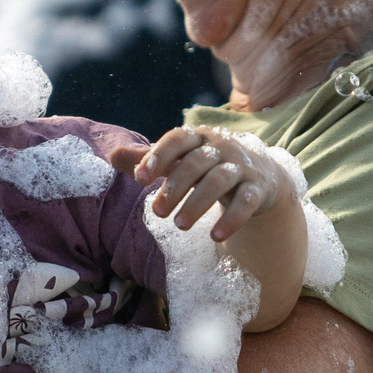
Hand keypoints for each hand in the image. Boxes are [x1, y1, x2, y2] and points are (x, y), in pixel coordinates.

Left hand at [111, 127, 287, 242]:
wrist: (260, 173)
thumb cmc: (209, 166)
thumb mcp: (181, 161)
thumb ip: (149, 159)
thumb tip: (112, 155)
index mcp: (199, 137)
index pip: (177, 139)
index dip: (158, 156)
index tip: (140, 178)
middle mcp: (222, 147)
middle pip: (197, 162)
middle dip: (175, 187)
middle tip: (157, 213)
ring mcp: (242, 167)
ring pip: (219, 181)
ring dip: (197, 203)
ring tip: (179, 226)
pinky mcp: (258, 188)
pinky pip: (246, 202)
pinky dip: (232, 219)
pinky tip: (215, 235)